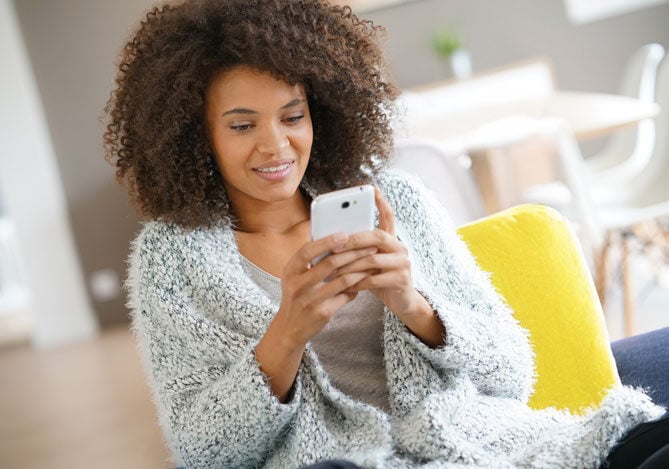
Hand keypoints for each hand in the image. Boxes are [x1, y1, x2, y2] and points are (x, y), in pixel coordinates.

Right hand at [274, 232, 377, 346]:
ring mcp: (311, 300)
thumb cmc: (296, 296)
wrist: (289, 327)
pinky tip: (363, 282)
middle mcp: (298, 285)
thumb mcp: (293, 276)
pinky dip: (356, 288)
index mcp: (290, 271)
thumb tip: (333, 240)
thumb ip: (308, 261)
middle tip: (370, 247)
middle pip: (330, 263)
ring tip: (372, 263)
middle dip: (353, 253)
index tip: (344, 235)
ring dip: (361, 270)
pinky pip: (346, 296)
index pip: (308, 251)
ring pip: (343, 280)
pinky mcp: (323, 312)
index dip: (326, 241)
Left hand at [331, 188, 444, 346]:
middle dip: (352, 240)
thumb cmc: (379, 280)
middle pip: (376, 236)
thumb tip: (328, 242)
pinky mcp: (402, 280)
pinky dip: (357, 283)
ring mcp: (403, 263)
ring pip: (372, 259)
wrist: (402, 303)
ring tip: (332, 272)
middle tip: (333, 247)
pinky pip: (374, 279)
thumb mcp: (368, 263)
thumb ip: (357, 251)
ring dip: (349, 266)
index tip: (373, 189)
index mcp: (391, 240)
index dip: (381, 203)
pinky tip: (345, 287)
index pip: (388, 217)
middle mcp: (400, 248)